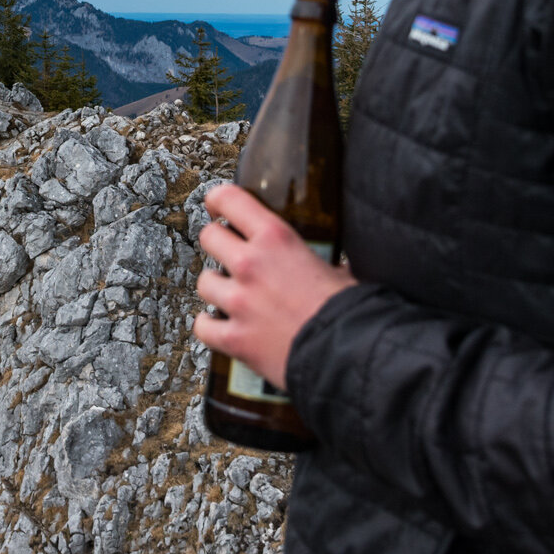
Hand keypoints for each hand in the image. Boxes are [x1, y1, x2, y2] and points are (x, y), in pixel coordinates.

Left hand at [193, 183, 356, 391]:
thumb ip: (319, 260)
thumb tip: (332, 264)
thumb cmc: (350, 311)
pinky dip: (210, 326)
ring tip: (232, 295)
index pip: (229, 199)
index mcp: (276, 239)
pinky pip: (202, 326)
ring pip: (203, 281)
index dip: (218, 201)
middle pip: (209, 237)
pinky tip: (220, 325)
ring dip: (216, 287)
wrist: (349, 354)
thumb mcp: (336, 269)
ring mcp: (238, 302)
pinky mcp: (234, 338)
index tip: (218, 208)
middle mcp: (250, 264)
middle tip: (228, 253)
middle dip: (217, 244)